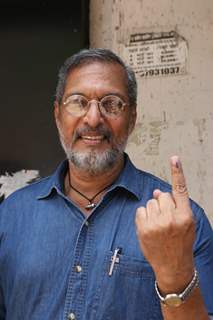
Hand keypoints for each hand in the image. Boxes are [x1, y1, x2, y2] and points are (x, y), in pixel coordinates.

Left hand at [135, 156, 195, 293]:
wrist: (173, 266)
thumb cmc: (180, 242)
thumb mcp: (186, 224)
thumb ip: (175, 206)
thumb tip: (157, 191)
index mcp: (185, 216)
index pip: (180, 190)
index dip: (178, 172)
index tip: (174, 158)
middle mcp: (172, 219)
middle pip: (162, 195)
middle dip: (163, 203)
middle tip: (166, 219)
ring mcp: (157, 224)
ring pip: (150, 202)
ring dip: (153, 210)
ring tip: (159, 226)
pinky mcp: (144, 229)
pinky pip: (141, 211)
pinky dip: (144, 217)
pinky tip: (150, 228)